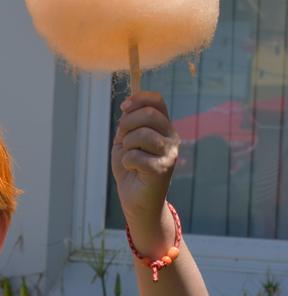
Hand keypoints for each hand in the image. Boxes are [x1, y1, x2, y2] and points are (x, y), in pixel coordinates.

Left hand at [112, 92, 178, 221]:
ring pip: (141, 135)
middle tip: (124, 141)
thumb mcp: (125, 138)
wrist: (135, 196)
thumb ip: (128, 121)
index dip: (138, 99)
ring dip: (127, 146)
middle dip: (127, 125)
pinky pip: (135, 156)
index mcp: (163, 126)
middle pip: (149, 114)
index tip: (124, 107)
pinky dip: (127, 162)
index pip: (157, 100)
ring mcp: (170, 152)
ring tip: (130, 157)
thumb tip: (128, 104)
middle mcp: (171, 136)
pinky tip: (133, 169)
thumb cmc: (131, 166)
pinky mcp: (163, 168)